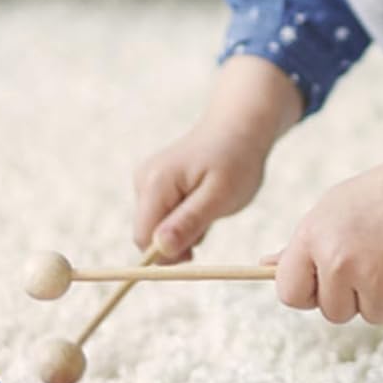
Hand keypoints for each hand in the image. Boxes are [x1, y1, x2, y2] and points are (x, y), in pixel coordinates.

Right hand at [132, 125, 266, 262]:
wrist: (239, 127)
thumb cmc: (235, 160)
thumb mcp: (219, 196)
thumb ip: (188, 223)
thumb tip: (159, 249)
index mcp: (155, 183)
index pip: (143, 238)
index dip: (166, 255)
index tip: (196, 254)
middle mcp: (144, 181)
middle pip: (148, 234)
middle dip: (178, 240)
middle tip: (209, 222)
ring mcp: (148, 181)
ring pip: (158, 228)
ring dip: (185, 229)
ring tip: (209, 206)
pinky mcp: (156, 185)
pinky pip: (165, 216)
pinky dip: (185, 218)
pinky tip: (203, 200)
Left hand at [269, 160, 382, 323]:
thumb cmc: (382, 197)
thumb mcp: (333, 210)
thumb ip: (303, 243)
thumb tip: (266, 264)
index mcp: (312, 237)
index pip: (288, 292)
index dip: (308, 293)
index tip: (325, 282)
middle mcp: (337, 260)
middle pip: (332, 312)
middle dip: (353, 296)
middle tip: (374, 259)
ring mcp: (374, 276)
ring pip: (371, 315)